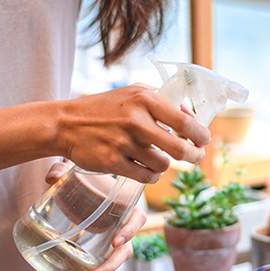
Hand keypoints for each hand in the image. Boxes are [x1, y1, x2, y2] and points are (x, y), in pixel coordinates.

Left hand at [45, 162, 145, 270]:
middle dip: (111, 264)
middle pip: (125, 251)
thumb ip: (62, 173)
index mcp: (125, 207)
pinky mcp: (101, 252)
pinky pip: (102, 270)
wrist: (82, 190)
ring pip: (114, 264)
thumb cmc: (86, 181)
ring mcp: (112, 243)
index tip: (116, 241)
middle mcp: (123, 228)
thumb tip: (51, 177)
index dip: (129, 231)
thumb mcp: (75, 174)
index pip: (137, 219)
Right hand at [57, 85, 210, 182]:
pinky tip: (144, 169)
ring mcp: (123, 143)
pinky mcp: (112, 162)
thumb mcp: (132, 93)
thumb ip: (161, 102)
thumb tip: (191, 118)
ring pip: (162, 165)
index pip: (184, 121)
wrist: (65, 123)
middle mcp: (135, 120)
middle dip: (192, 156)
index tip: (204, 140)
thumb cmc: (104, 108)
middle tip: (194, 156)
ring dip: (163, 165)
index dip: (200, 135)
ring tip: (155, 158)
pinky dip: (149, 176)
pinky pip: (145, 176)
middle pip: (179, 149)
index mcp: (144, 99)